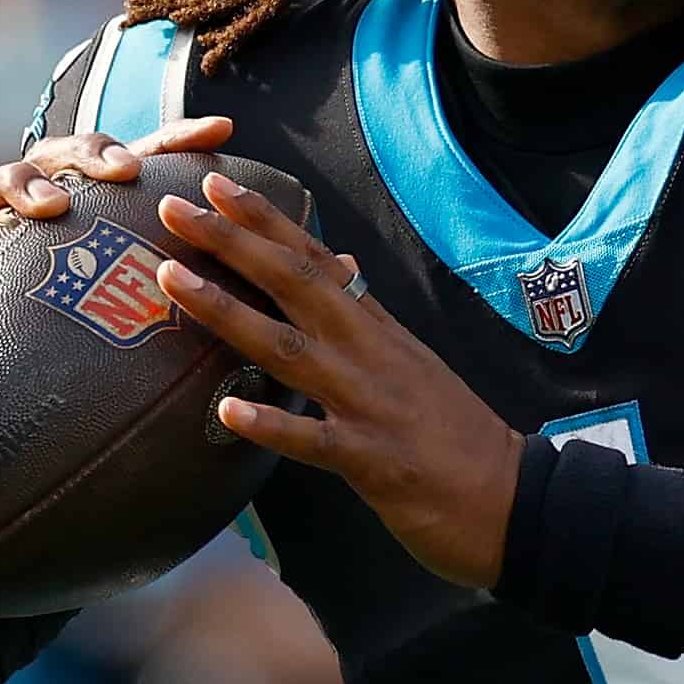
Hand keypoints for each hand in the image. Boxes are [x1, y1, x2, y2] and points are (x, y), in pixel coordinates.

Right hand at [0, 117, 235, 372]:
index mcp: (86, 215)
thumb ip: (169, 298)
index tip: (224, 131)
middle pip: (60, 155)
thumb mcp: (116, 318)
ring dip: (23, 187)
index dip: (176, 142)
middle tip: (125, 171)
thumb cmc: (56, 345)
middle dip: (93, 153)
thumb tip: (252, 304)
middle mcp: (32, 209)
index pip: (134, 164)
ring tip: (52, 207)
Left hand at [152, 172, 524, 590]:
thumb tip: (343, 264)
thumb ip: (370, 316)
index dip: (265, 222)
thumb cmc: (457, 434)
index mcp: (377, 329)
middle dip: (232, 243)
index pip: (314, 261)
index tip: (217, 187)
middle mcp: (368, 353)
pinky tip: (230, 414)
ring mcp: (368, 404)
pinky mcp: (371, 461)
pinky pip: (313, 441)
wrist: (510, 496)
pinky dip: (273, 425)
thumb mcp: (413, 360)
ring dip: (227, 312)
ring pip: (287, 349)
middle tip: (176, 208)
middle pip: (292, 285)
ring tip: (174, 281)